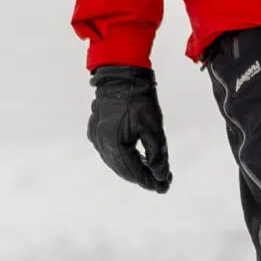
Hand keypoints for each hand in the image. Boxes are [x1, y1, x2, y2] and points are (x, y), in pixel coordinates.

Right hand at [88, 65, 171, 192]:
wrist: (121, 74)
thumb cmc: (139, 98)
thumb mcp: (153, 127)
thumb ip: (157, 154)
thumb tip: (161, 176)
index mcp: (113, 143)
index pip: (133, 171)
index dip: (150, 181)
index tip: (165, 186)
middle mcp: (101, 144)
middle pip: (124, 170)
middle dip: (144, 177)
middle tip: (163, 182)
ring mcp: (96, 137)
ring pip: (116, 163)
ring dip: (134, 169)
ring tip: (154, 173)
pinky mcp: (96, 131)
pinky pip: (110, 153)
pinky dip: (125, 159)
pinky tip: (138, 160)